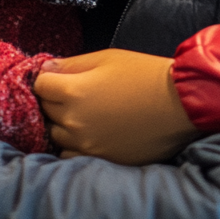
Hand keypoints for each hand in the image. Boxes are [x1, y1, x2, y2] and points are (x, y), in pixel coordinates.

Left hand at [34, 48, 199, 164]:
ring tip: (88, 113)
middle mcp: (74, 121)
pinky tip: (94, 132)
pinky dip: (76, 144)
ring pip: (57, 134)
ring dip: (65, 123)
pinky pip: (71, 154)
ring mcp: (86, 145)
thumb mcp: (107, 58)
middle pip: (46, 110)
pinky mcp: (99, 160)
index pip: (40, 85)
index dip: (49, 77)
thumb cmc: (144, 74)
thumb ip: (72, 64)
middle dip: (57, 99)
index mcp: (74, 91)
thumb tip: (45, 69)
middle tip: (79, 92)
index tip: (60, 77)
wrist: (178, 103)